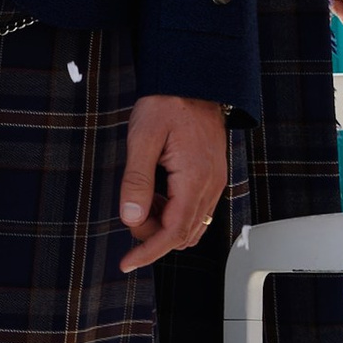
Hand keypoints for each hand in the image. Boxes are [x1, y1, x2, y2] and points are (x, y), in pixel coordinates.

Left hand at [119, 95, 227, 273]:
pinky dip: (174, 212)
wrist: (193, 80)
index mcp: (194, 178)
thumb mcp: (143, 138)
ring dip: (164, 224)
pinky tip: (158, 193)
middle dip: (153, 235)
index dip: (148, 251)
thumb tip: (131, 217)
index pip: (173, 232)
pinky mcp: (213, 176)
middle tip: (130, 214)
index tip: (128, 262)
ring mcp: (215, 181)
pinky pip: (196, 209)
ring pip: (191, 224)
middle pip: (183, 234)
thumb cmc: (168, 102)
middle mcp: (210, 185)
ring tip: (143, 200)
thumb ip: (136, 181)